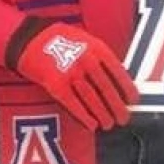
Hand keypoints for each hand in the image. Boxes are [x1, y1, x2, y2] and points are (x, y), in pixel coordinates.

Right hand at [15, 23, 138, 130]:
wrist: (30, 39)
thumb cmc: (59, 38)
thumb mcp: (86, 38)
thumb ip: (101, 55)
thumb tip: (117, 77)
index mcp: (97, 48)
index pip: (119, 73)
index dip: (128, 89)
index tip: (133, 100)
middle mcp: (87, 61)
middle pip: (107, 89)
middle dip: (117, 107)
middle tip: (124, 118)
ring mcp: (72, 74)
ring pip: (92, 100)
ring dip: (103, 115)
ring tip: (109, 124)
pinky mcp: (56, 85)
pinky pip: (74, 105)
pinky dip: (85, 117)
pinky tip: (92, 125)